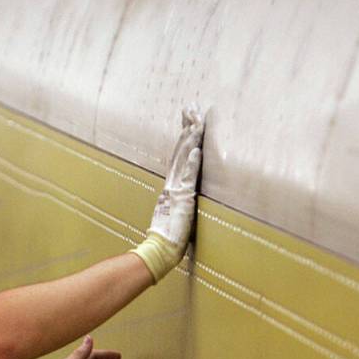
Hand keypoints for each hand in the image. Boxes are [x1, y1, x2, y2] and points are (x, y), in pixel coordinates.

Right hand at [131, 105, 203, 280]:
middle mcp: (173, 184)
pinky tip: (198, 150)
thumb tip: (183, 195)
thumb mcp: (175, 214)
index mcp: (172, 186)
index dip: (184, 137)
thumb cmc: (169, 237)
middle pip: (181, 151)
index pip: (179, 156)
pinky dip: (192, 163)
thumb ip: (178, 202)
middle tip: (192, 108)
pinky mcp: (183, 199)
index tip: (188, 119)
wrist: (160, 250)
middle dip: (187, 128)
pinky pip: (188, 177)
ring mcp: (177, 190)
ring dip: (191, 140)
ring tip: (196, 122)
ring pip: (184, 159)